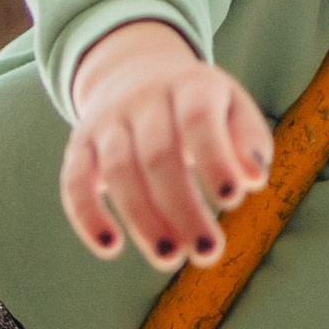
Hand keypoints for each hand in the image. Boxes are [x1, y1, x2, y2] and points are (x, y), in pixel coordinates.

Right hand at [60, 20, 274, 270]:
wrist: (137, 70)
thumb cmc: (200, 105)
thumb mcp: (232, 108)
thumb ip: (249, 140)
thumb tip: (254, 180)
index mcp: (189, 86)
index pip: (198, 119)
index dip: (213, 159)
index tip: (233, 200)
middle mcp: (143, 99)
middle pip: (158, 155)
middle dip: (183, 208)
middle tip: (208, 252)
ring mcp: (107, 121)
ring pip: (118, 171)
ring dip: (143, 219)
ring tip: (170, 258)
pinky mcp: (79, 145)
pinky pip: (74, 181)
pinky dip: (87, 215)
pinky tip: (110, 247)